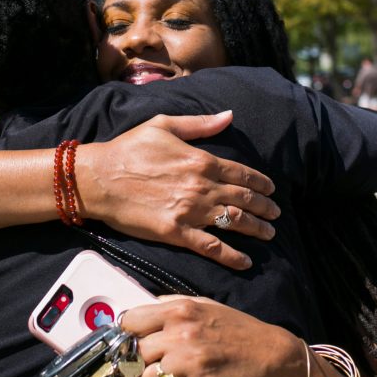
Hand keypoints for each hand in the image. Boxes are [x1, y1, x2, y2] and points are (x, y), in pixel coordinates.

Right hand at [76, 111, 279, 269]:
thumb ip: (200, 123)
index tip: (271, 190)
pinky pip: (212, 247)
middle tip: (276, 214)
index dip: (261, 183)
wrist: (100, 178)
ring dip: (257, 229)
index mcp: (201, 160)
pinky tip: (246, 261)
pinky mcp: (176, 232)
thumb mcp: (165, 125)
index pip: (242, 174)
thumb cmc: (129, 148)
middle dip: (265, 208)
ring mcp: (191, 211)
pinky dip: (232, 256)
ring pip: (235, 222)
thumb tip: (229, 115)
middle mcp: (202, 186)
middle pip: (244, 199)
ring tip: (269, 234)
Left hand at [122, 296, 305, 376]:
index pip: (130, 321)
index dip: (132, 332)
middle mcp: (180, 334)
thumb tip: (145, 310)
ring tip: (179, 375)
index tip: (138, 339)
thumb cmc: (241, 332)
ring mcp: (187, 364)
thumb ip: (173, 305)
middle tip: (165, 360)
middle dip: (147, 358)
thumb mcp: (207, 306)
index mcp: (180, 310)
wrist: (274, 359)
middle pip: (137, 351)